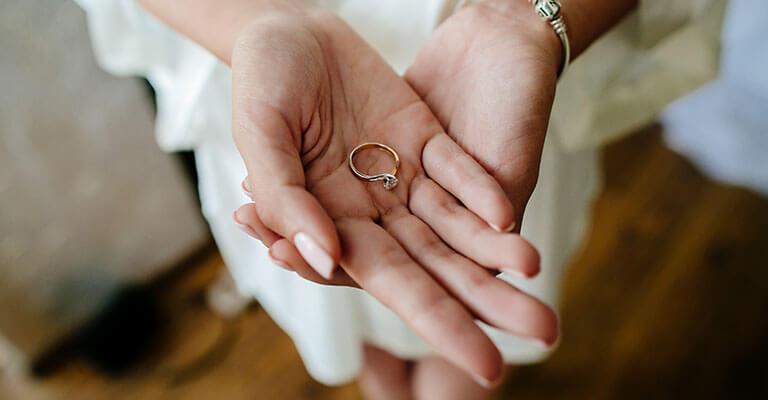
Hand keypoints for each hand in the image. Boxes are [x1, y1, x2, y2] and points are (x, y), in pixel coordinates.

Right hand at [230, 7, 557, 382]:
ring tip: (540, 279)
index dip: (438, 322)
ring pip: (457, 225)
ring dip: (499, 252)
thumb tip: (326, 261)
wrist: (290, 27)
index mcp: (328, 222)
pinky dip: (480, 192)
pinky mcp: (424, 139)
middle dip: (486, 301)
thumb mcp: (261, 134)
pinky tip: (509, 220)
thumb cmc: (262, 79)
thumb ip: (287, 198)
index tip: (484, 364)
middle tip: (543, 334)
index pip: (390, 283)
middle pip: (437, 266)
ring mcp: (401, 175)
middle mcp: (371, 210)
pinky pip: (458, 170)